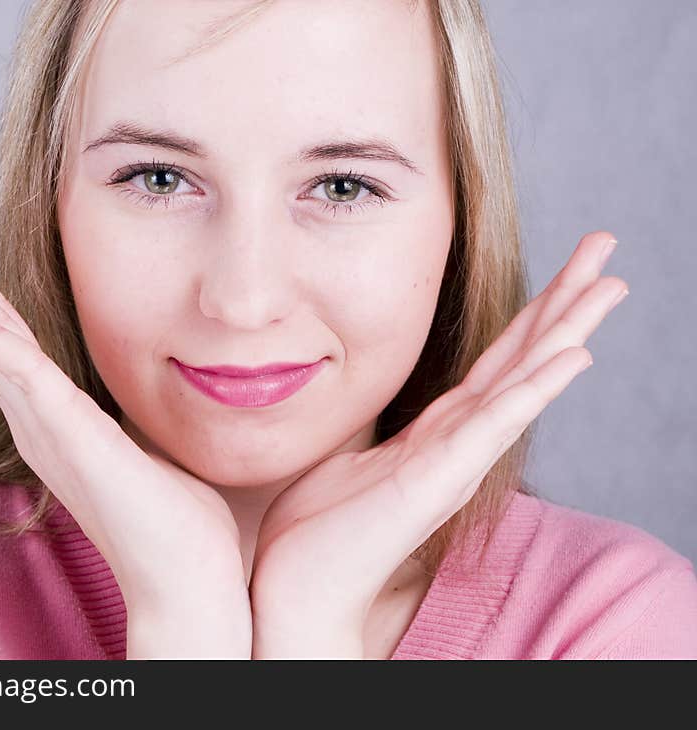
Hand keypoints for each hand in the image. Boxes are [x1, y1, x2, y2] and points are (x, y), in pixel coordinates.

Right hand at [0, 200, 251, 657]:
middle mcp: (40, 418)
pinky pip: (23, 377)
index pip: (6, 335)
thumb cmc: (174, 516)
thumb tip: (141, 383)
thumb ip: (125, 411)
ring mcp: (51, 428)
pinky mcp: (73, 439)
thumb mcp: (144, 440)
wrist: (188, 578)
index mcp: (56, 415)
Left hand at [249, 231, 628, 657]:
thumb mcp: (348, 458)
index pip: (495, 364)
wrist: (296, 590)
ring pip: (522, 382)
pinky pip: (495, 425)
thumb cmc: (318, 528)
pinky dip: (535, 389)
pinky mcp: (437, 481)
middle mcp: (456, 442)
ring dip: (568, 331)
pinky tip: (573, 355)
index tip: (565, 273)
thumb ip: (372, 432)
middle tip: (605, 248)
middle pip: (521, 360)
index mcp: (436, 433)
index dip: (531, 317)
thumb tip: (359, 406)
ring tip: (609, 283)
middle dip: (564, 303)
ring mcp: (454, 461)